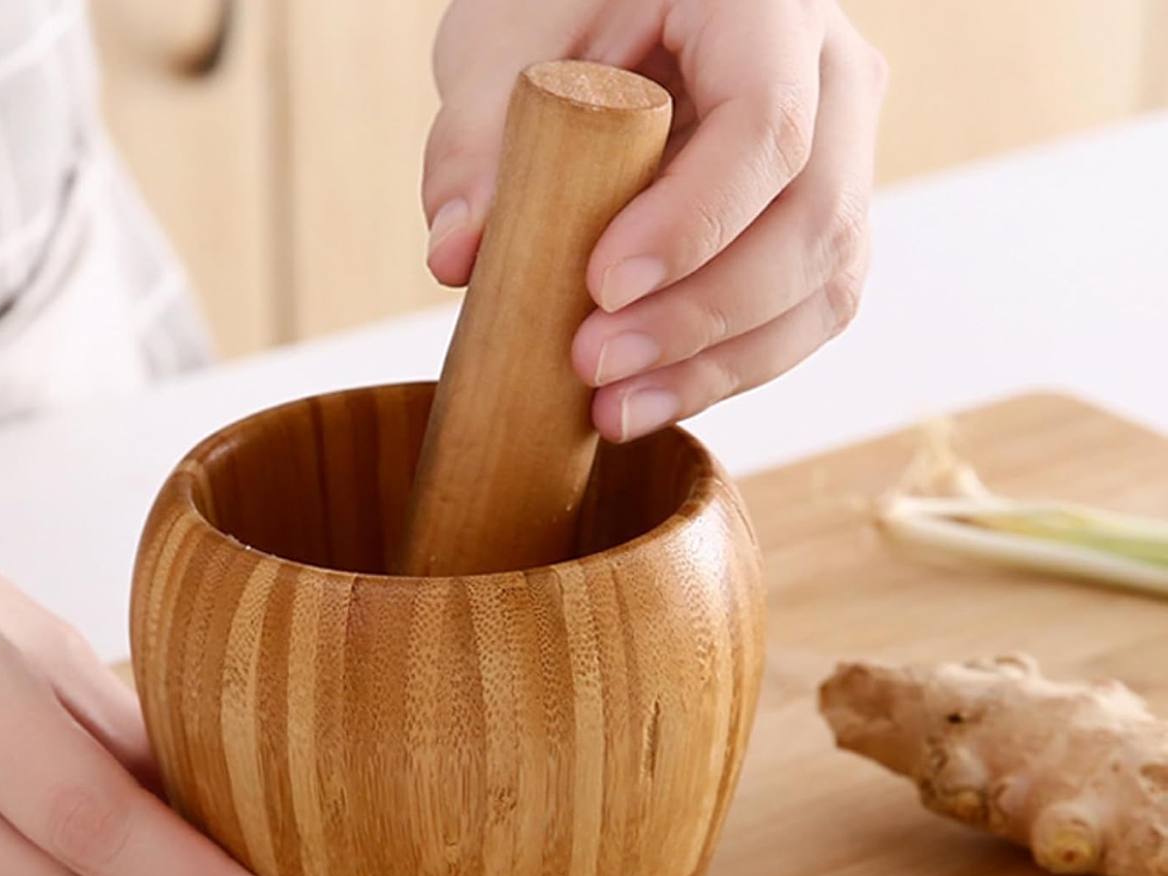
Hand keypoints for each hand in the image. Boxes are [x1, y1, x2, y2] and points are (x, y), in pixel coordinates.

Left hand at [424, 0, 886, 439]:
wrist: (625, 18)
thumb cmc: (566, 7)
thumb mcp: (504, 39)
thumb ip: (477, 139)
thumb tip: (458, 258)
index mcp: (765, 2)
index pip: (768, 122)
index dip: (696, 220)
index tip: (603, 285)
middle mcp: (831, 78)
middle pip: (813, 219)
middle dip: (701, 316)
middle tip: (593, 364)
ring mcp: (842, 158)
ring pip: (823, 283)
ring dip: (717, 365)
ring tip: (613, 409)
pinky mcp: (819, 230)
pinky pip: (803, 317)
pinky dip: (727, 371)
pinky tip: (649, 401)